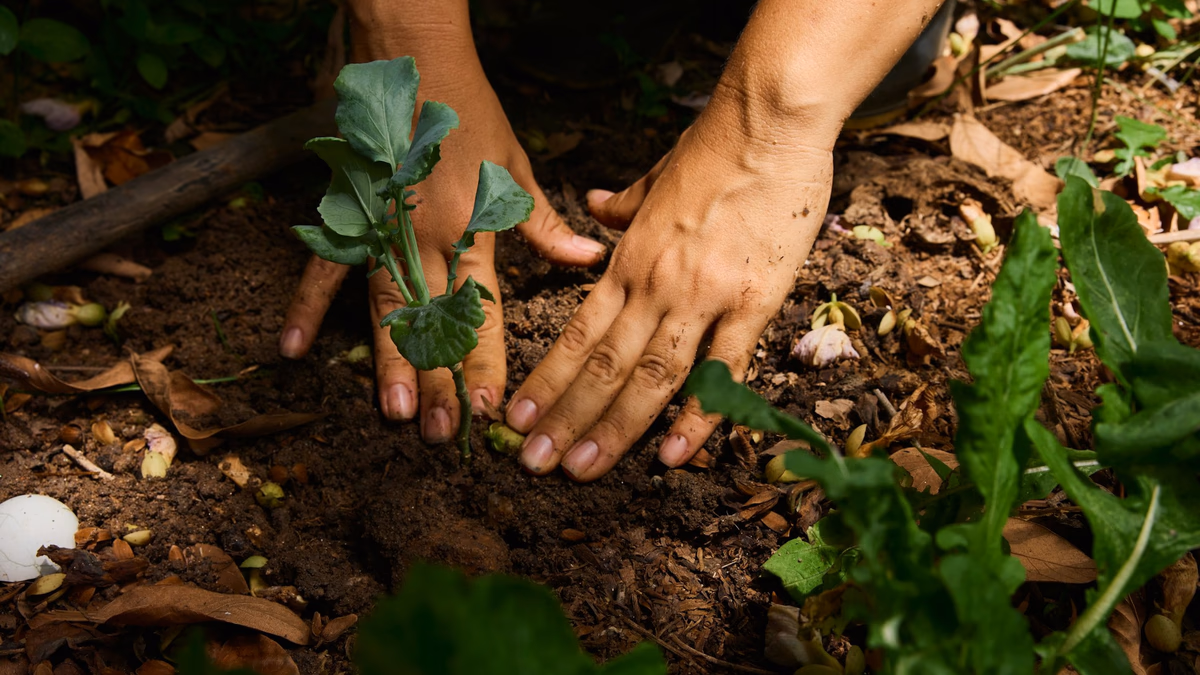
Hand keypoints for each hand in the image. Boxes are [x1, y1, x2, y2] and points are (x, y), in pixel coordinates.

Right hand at [281, 9, 605, 442]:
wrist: (411, 56)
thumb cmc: (468, 111)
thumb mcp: (514, 164)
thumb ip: (541, 223)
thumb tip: (587, 260)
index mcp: (471, 228)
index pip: (482, 312)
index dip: (487, 364)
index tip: (491, 410)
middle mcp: (426, 238)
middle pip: (434, 323)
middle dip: (439, 381)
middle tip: (441, 434)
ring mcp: (380, 228)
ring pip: (385, 307)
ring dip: (388, 361)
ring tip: (393, 413)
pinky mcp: (344, 213)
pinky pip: (323, 266)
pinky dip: (307, 305)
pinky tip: (295, 350)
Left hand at [504, 87, 833, 480]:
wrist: (769, 121)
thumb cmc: (713, 146)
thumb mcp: (654, 177)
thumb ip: (621, 206)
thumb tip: (591, 205)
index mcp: (628, 259)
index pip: (575, 334)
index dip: (544, 381)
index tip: (517, 418)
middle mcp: (655, 285)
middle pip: (602, 366)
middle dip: (564, 419)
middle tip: (532, 464)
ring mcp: (704, 296)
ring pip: (650, 377)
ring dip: (613, 429)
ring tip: (580, 470)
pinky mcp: (755, 301)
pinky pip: (723, 370)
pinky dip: (699, 416)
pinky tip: (674, 455)